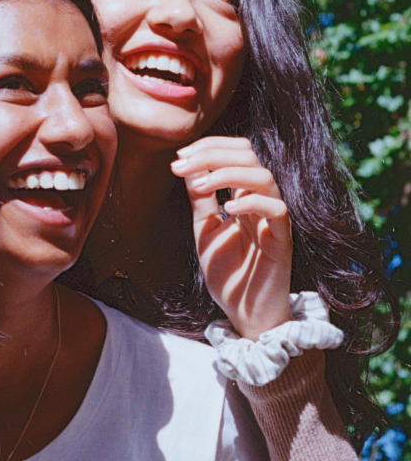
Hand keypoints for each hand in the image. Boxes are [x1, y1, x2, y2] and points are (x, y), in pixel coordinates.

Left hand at [171, 136, 291, 339]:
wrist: (243, 313)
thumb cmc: (228, 274)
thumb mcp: (205, 230)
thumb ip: (201, 200)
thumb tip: (188, 167)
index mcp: (245, 196)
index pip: (237, 153)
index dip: (209, 147)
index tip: (179, 156)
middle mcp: (261, 202)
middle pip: (249, 156)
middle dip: (212, 153)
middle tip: (182, 164)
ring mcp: (273, 219)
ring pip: (263, 176)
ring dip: (227, 173)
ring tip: (201, 184)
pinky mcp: (282, 240)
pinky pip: (277, 210)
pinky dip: (252, 201)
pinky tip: (228, 209)